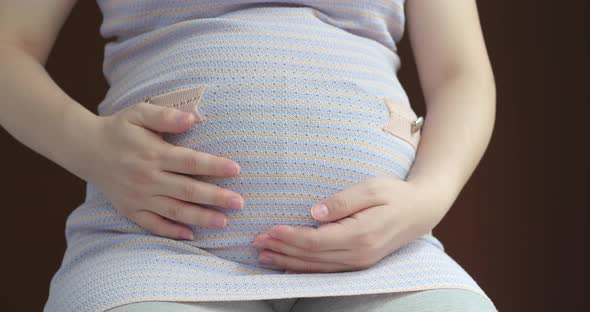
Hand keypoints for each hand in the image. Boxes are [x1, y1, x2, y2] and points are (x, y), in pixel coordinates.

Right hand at [88, 101, 244, 239]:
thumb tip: (193, 118)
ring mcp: (139, 196)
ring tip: (223, 222)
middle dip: (216, 197)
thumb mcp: (139, 113)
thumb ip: (166, 116)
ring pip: (174, 210)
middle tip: (239, 203)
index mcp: (154, 154)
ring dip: (200, 217)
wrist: (86, 149)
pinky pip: (153, 224)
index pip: (190, 161)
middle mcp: (148, 178)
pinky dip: (171, 231)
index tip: (236, 169)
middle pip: (187, 190)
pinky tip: (191, 234)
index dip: (214, 166)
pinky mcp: (130, 209)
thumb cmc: (120, 129)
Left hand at [252, 176, 448, 272]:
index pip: (316, 241)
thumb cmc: (395, 195)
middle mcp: (359, 254)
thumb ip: (343, 201)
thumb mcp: (371, 188)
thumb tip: (314, 212)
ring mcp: (359, 263)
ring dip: (288, 261)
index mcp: (360, 235)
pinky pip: (325, 270)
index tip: (269, 230)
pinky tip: (286, 266)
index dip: (290, 237)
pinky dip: (303, 269)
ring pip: (316, 267)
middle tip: (256, 243)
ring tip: (263, 255)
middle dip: (282, 250)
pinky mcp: (358, 263)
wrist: (421, 211)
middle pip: (312, 257)